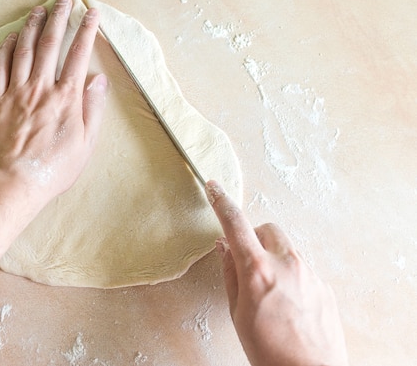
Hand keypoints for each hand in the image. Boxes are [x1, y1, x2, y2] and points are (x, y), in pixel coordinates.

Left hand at [0, 0, 107, 206]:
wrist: (14, 182)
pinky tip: (10, 38)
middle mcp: (40, 88)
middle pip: (49, 44)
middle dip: (58, 18)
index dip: (86, 31)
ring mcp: (15, 92)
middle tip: (63, 0)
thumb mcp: (85, 143)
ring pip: (23, 50)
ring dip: (31, 26)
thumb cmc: (54, 168)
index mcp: (66, 98)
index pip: (79, 55)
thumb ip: (93, 108)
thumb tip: (98, 79)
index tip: (91, 14)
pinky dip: (4, 49)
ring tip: (38, 10)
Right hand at [206, 181, 348, 365]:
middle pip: (268, 228)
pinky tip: (286, 302)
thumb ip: (230, 274)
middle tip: (246, 259)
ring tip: (268, 290)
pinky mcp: (324, 285)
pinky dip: (290, 274)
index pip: (236, 224)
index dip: (222, 203)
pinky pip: (302, 267)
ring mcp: (309, 273)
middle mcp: (287, 264)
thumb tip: (225, 247)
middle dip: (254, 236)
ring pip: (286, 248)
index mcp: (258, 270)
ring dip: (273, 256)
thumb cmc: (270, 351)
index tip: (214, 188)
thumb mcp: (237, 313)